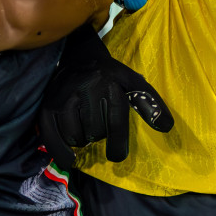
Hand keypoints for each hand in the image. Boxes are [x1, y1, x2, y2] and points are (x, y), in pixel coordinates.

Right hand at [37, 28, 173, 168]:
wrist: (79, 56)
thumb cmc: (110, 76)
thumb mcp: (134, 83)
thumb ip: (151, 104)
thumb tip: (167, 127)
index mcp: (111, 84)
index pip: (116, 122)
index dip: (117, 144)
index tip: (117, 156)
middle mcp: (86, 88)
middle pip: (95, 133)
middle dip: (99, 136)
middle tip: (98, 126)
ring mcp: (64, 96)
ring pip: (75, 137)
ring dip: (82, 141)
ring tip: (85, 129)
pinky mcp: (48, 105)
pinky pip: (52, 137)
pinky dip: (61, 152)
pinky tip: (69, 159)